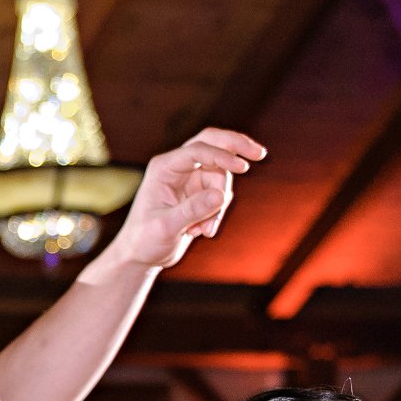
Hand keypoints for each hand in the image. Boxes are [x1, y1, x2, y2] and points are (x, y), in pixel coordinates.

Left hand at [103, 129, 266, 271]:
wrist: (140, 256)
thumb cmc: (143, 240)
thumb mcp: (166, 227)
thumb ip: (193, 210)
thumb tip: (221, 195)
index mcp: (164, 168)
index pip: (198, 150)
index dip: (222, 156)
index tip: (244, 167)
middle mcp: (177, 168)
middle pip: (213, 143)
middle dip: (237, 147)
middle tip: (261, 155)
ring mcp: (189, 179)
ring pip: (221, 177)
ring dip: (220, 204)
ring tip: (205, 230)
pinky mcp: (198, 193)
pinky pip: (220, 195)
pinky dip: (218, 214)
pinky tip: (203, 232)